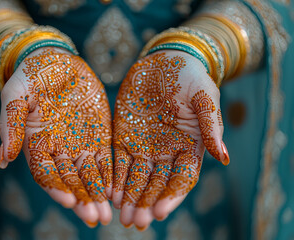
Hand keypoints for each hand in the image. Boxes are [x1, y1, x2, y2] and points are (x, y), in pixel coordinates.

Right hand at [0, 47, 112, 225]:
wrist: (58, 61)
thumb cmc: (32, 76)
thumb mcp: (16, 94)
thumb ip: (10, 125)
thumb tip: (4, 159)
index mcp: (36, 144)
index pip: (46, 173)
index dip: (56, 187)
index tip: (69, 200)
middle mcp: (59, 149)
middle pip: (70, 180)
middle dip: (82, 200)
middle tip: (94, 218)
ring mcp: (80, 144)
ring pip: (90, 175)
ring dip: (98, 194)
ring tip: (107, 214)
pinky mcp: (99, 135)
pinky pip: (106, 158)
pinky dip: (111, 175)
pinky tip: (117, 190)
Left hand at [112, 50, 228, 229]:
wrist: (164, 60)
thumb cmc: (190, 77)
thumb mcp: (205, 97)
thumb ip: (211, 126)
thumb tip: (223, 157)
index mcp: (189, 146)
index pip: (182, 178)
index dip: (172, 195)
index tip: (160, 211)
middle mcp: (167, 152)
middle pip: (157, 183)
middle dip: (147, 203)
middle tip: (136, 221)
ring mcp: (145, 146)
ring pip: (137, 177)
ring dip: (130, 197)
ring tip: (122, 215)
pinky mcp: (125, 136)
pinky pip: (119, 161)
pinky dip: (115, 178)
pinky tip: (109, 193)